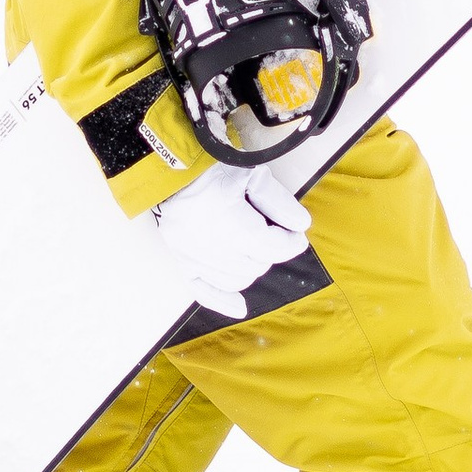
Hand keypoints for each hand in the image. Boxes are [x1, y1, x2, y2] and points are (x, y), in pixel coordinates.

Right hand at [149, 161, 311, 320]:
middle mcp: (208, 243)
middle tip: (273, 235)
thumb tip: (300, 225)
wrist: (171, 165)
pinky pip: (203, 291)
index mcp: (227, 220)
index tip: (297, 236)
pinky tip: (240, 306)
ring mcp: (191, 256)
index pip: (270, 246)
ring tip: (253, 249)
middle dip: (270, 252)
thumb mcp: (251, 174)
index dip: (290, 243)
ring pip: (236, 280)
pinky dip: (223, 300)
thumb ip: (278, 202)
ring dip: (251, 268)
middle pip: (255, 265)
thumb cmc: (212, 165)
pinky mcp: (180, 261)